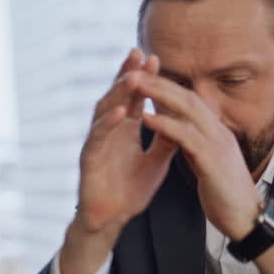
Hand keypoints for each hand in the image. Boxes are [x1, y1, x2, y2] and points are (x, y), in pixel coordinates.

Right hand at [75, 49, 177, 236]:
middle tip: (138, 54)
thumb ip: (167, 140)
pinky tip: (120, 112)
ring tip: (132, 77)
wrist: (113, 219)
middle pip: (116, 97)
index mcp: (125, 130)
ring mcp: (97, 143)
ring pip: (104, 111)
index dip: (143, 78)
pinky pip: (97, 138)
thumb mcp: (157, 162)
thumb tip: (184, 118)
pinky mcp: (89, 160)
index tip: (155, 58)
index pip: (133, 98)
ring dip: (117, 94)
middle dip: (126, 75)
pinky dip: (108, 124)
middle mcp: (108, 131)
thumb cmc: (130, 190)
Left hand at [133, 73, 262, 239]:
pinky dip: (164, 124)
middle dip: (160, 82)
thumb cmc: (225, 195)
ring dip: (158, 94)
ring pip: (187, 109)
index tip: (146, 77)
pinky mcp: (212, 161)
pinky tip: (145, 117)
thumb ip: (197, 146)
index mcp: (217, 132)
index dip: (168, 87)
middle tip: (134, 70)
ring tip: (134, 83)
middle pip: (188, 97)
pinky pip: (185, 136)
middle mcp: (219, 132)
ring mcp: (217, 144)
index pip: (191, 101)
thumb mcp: (209, 163)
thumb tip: (181, 135)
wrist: (247, 220)